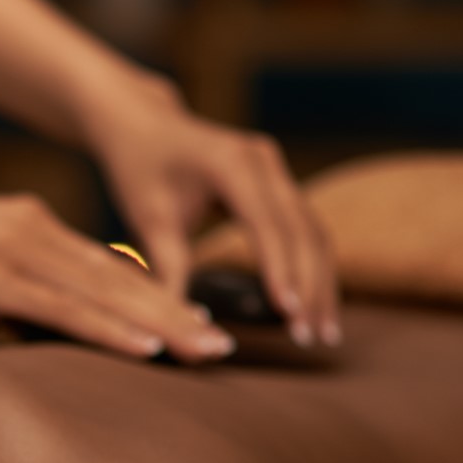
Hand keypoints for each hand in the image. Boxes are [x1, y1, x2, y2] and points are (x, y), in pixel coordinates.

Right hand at [0, 184, 239, 362]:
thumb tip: (25, 326)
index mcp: (30, 225)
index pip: (106, 268)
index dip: (157, 297)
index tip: (198, 324)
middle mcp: (33, 229)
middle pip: (119, 280)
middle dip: (177, 314)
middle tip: (224, 346)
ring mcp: (13, 250)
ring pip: (103, 293)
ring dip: (161, 325)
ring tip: (205, 351)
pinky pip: (60, 309)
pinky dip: (108, 329)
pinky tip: (145, 348)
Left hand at [83, 80, 340, 346]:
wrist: (143, 124)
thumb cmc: (139, 169)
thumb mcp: (148, 221)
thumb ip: (168, 272)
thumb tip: (182, 330)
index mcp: (232, 164)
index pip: (267, 224)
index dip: (280, 270)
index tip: (289, 312)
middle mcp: (264, 162)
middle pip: (303, 230)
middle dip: (310, 286)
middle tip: (312, 337)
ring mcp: (276, 169)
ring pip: (313, 231)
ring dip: (321, 282)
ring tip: (323, 332)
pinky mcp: (278, 183)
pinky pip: (306, 228)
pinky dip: (313, 266)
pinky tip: (315, 303)